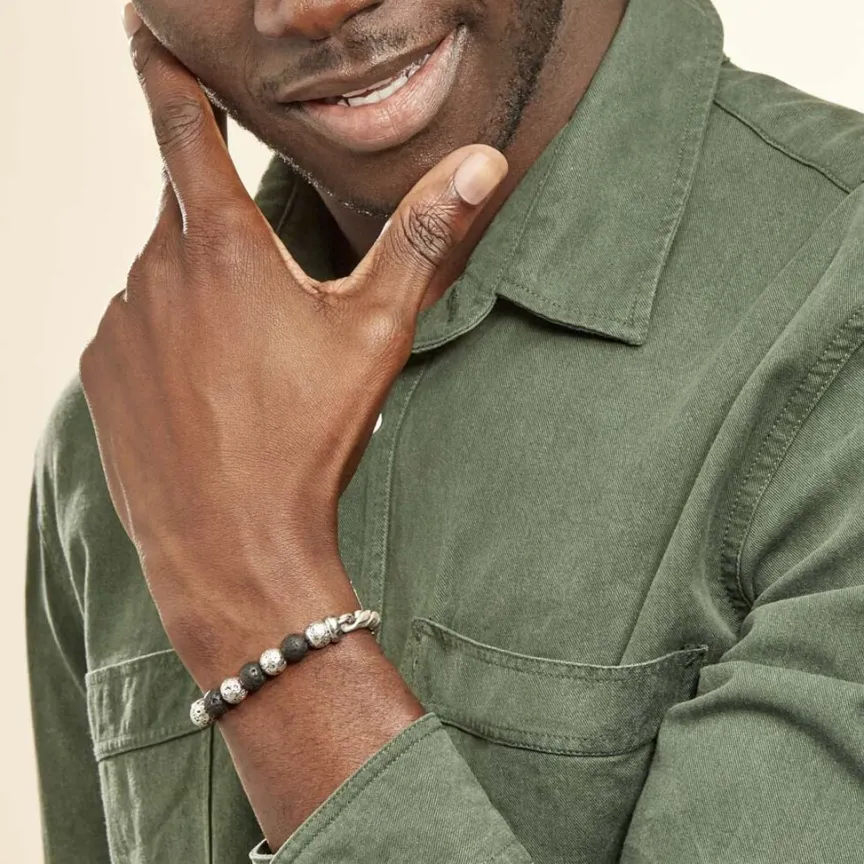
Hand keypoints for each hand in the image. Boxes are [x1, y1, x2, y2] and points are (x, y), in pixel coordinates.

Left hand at [78, 17, 507, 649]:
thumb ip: (423, 238)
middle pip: (187, 217)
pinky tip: (206, 392)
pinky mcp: (100, 373)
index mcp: (223, 247)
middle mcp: (154, 271)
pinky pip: (136, 329)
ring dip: (201, 296)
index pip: (183, 125)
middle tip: (271, 303)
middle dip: (227, 236)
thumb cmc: (307, 438)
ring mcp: (119, 324)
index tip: (146, 28)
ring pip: (163, 278)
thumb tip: (482, 163)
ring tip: (246, 368)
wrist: (232, 546)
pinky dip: (169, 340)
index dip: (165, 68)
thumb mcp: (377, 333)